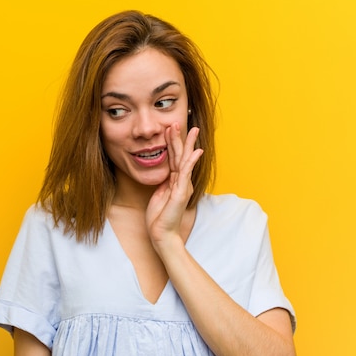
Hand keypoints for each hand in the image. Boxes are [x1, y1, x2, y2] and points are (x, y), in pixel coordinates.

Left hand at [146, 124, 202, 248]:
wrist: (162, 233)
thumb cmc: (160, 217)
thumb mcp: (160, 195)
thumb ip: (164, 183)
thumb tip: (165, 173)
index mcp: (175, 180)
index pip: (174, 157)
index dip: (171, 143)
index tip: (169, 128)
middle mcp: (181, 181)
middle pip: (180, 155)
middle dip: (179, 138)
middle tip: (179, 122)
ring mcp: (182, 186)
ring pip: (184, 160)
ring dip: (186, 144)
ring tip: (190, 129)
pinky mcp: (181, 192)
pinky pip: (186, 174)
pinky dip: (191, 161)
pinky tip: (196, 151)